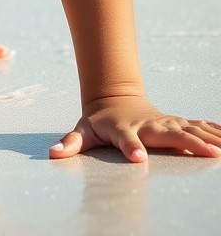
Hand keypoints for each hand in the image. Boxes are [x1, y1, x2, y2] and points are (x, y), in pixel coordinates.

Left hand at [50, 95, 220, 162]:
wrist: (113, 98)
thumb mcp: (82, 131)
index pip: (127, 140)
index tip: (137, 158)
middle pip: (169, 134)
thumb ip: (70, 143)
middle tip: (208, 153)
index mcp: (124, 130)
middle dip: (188, 142)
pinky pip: (199, 126)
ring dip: (209, 138)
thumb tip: (53, 154)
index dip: (131, 148)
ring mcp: (165, 122)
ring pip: (190, 129)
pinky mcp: (177, 123)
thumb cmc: (98, 121)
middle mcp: (149, 125)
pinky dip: (216, 130)